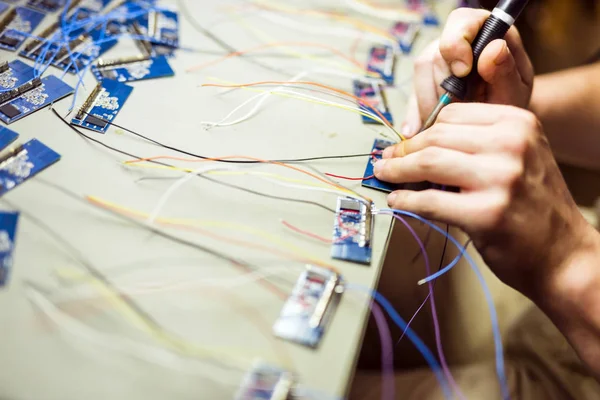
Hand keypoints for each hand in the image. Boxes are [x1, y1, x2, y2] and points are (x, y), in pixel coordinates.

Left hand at [375, 103, 592, 294]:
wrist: (564, 254)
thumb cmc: (534, 206)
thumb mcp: (518, 158)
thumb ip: (477, 144)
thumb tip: (416, 146)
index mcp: (518, 123)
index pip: (451, 114)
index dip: (421, 131)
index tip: (405, 143)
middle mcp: (512, 145)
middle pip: (436, 136)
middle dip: (403, 150)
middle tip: (386, 161)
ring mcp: (501, 179)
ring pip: (428, 163)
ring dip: (398, 171)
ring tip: (384, 176)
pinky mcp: (487, 214)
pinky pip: (430, 201)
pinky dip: (406, 200)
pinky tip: (397, 201)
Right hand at [402, 8, 534, 136]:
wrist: (499, 124)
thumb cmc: (511, 101)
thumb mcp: (516, 89)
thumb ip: (506, 71)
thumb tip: (493, 48)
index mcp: (485, 31)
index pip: (462, 21)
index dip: (457, 43)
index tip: (464, 71)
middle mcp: (458, 42)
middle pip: (437, 53)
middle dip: (445, 86)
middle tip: (460, 109)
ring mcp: (438, 60)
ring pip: (421, 72)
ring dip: (430, 102)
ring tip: (445, 124)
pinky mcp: (424, 82)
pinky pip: (412, 93)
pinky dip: (415, 114)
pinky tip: (417, 131)